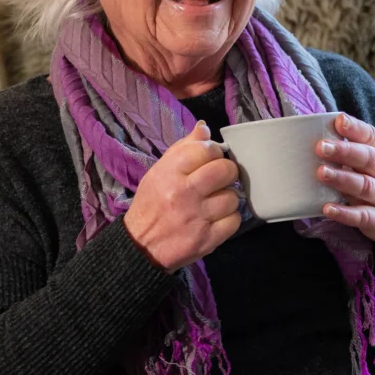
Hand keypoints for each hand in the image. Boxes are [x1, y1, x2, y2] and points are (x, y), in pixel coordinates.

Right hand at [124, 121, 241, 271]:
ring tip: (215, 202)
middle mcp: (184, 194)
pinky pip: (235, 220)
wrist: (140, 246)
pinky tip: (216, 218)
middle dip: (227, 173)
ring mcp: (197, 218)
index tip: (210, 160)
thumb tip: (204, 128)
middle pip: (226, 171)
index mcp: (170, 173)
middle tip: (219, 180)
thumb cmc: (152, 204)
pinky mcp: (207, 239)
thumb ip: (183, 148)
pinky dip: (229, 219)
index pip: (206, 150)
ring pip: (234, 197)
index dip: (214, 152)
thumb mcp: (159, 172)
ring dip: (228, 199)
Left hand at [316, 114, 374, 251]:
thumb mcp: (371, 164)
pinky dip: (345, 213)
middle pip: (368, 160)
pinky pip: (362, 216)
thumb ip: (349, 150)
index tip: (339, 121)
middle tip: (322, 147)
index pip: (372, 138)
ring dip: (343, 179)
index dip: (356, 129)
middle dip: (345, 152)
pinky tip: (328, 209)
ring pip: (365, 186)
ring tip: (321, 173)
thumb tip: (314, 134)